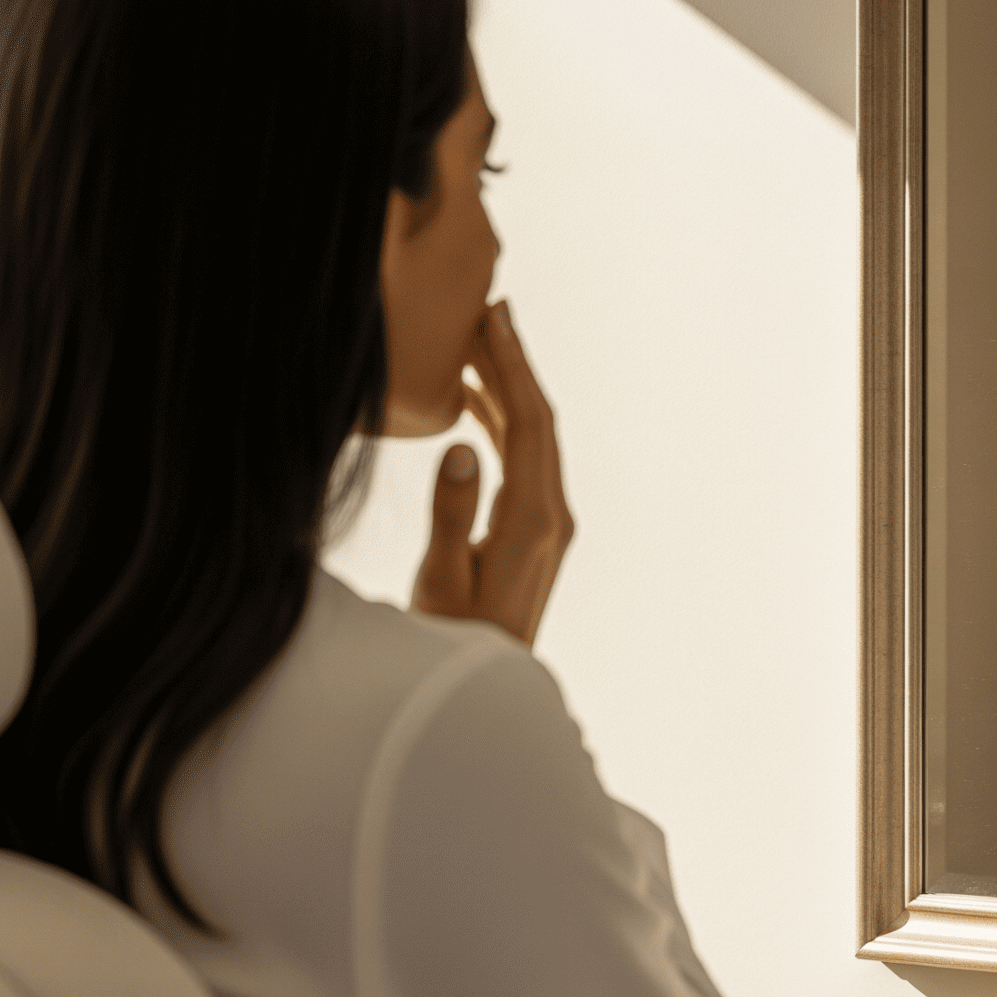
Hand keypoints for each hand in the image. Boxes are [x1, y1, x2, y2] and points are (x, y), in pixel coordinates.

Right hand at [413, 301, 574, 646]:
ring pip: (532, 438)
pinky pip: (522, 461)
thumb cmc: (455, 639)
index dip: (512, 367)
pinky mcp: (533, 532)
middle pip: (538, 421)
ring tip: (480, 344)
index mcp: (536, 519)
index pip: (529, 424)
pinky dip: (501, 424)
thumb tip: (462, 448)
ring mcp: (547, 523)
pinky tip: (475, 406)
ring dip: (509, 390)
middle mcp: (552, 514)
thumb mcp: (444, 579)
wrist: (482, 686)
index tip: (494, 319)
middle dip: (516, 364)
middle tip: (491, 310)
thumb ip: (453, 514)